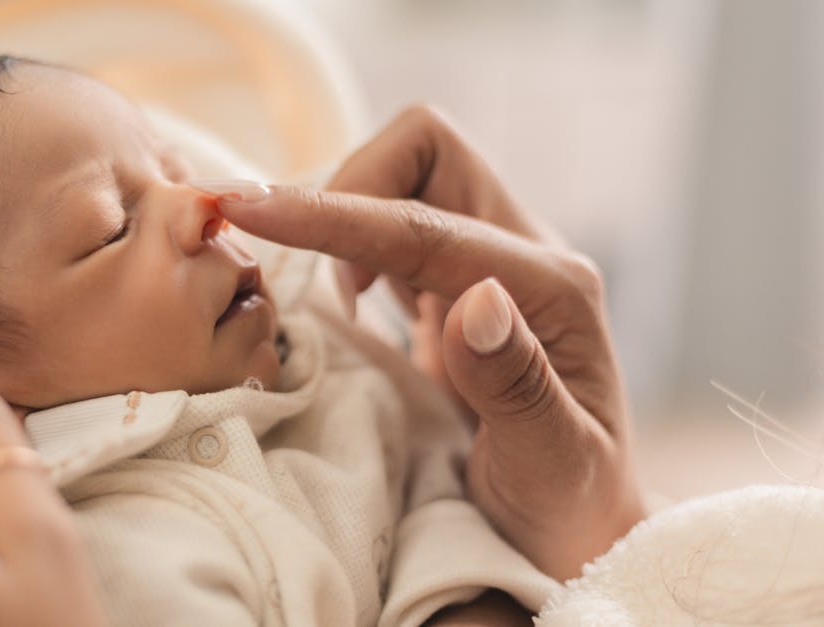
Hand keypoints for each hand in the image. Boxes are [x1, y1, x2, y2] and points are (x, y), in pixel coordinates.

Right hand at [209, 106, 645, 580]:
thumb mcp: (554, 466)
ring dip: (345, 213)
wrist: (576, 528)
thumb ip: (518, 384)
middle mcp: (524, 255)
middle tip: (310, 274)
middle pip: (424, 150)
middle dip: (348, 187)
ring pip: (403, 178)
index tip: (248, 209)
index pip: (423, 223)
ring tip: (327, 295)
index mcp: (552, 287)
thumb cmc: (569, 507)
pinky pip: (391, 228)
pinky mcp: (455, 286)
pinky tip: (342, 299)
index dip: (333, 214)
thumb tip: (474, 297)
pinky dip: (348, 242)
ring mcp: (488, 265)